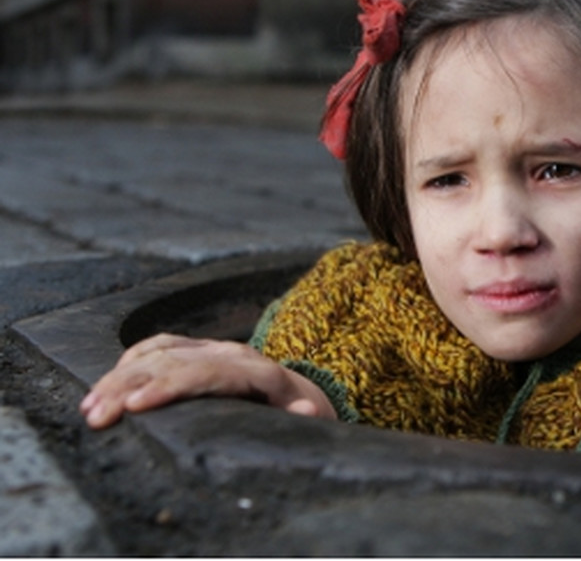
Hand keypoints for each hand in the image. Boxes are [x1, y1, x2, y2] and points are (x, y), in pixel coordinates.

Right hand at [79, 333, 336, 428]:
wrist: (303, 389)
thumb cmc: (300, 412)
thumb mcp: (308, 417)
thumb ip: (302, 415)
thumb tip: (307, 411)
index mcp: (257, 372)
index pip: (205, 373)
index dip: (168, 387)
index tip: (135, 407)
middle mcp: (231, 353)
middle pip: (172, 362)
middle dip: (129, 387)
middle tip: (97, 416)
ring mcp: (212, 348)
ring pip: (158, 353)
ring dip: (119, 378)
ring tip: (91, 407)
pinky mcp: (198, 348)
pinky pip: (159, 346)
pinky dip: (130, 362)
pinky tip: (106, 383)